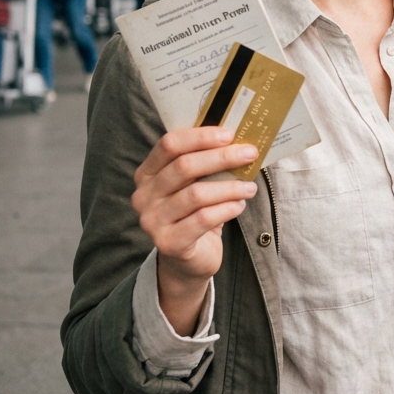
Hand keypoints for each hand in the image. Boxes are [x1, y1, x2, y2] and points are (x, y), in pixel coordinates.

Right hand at [131, 128, 257, 334]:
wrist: (189, 259)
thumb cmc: (196, 213)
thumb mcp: (197, 183)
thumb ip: (207, 163)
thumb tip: (240, 139)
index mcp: (147, 173)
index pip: (169, 144)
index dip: (201, 137)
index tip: (230, 134)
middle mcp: (143, 195)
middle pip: (184, 166)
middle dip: (222, 157)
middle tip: (250, 153)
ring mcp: (152, 220)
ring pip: (196, 194)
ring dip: (229, 187)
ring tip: (250, 187)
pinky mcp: (168, 243)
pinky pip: (203, 219)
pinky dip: (226, 209)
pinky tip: (239, 205)